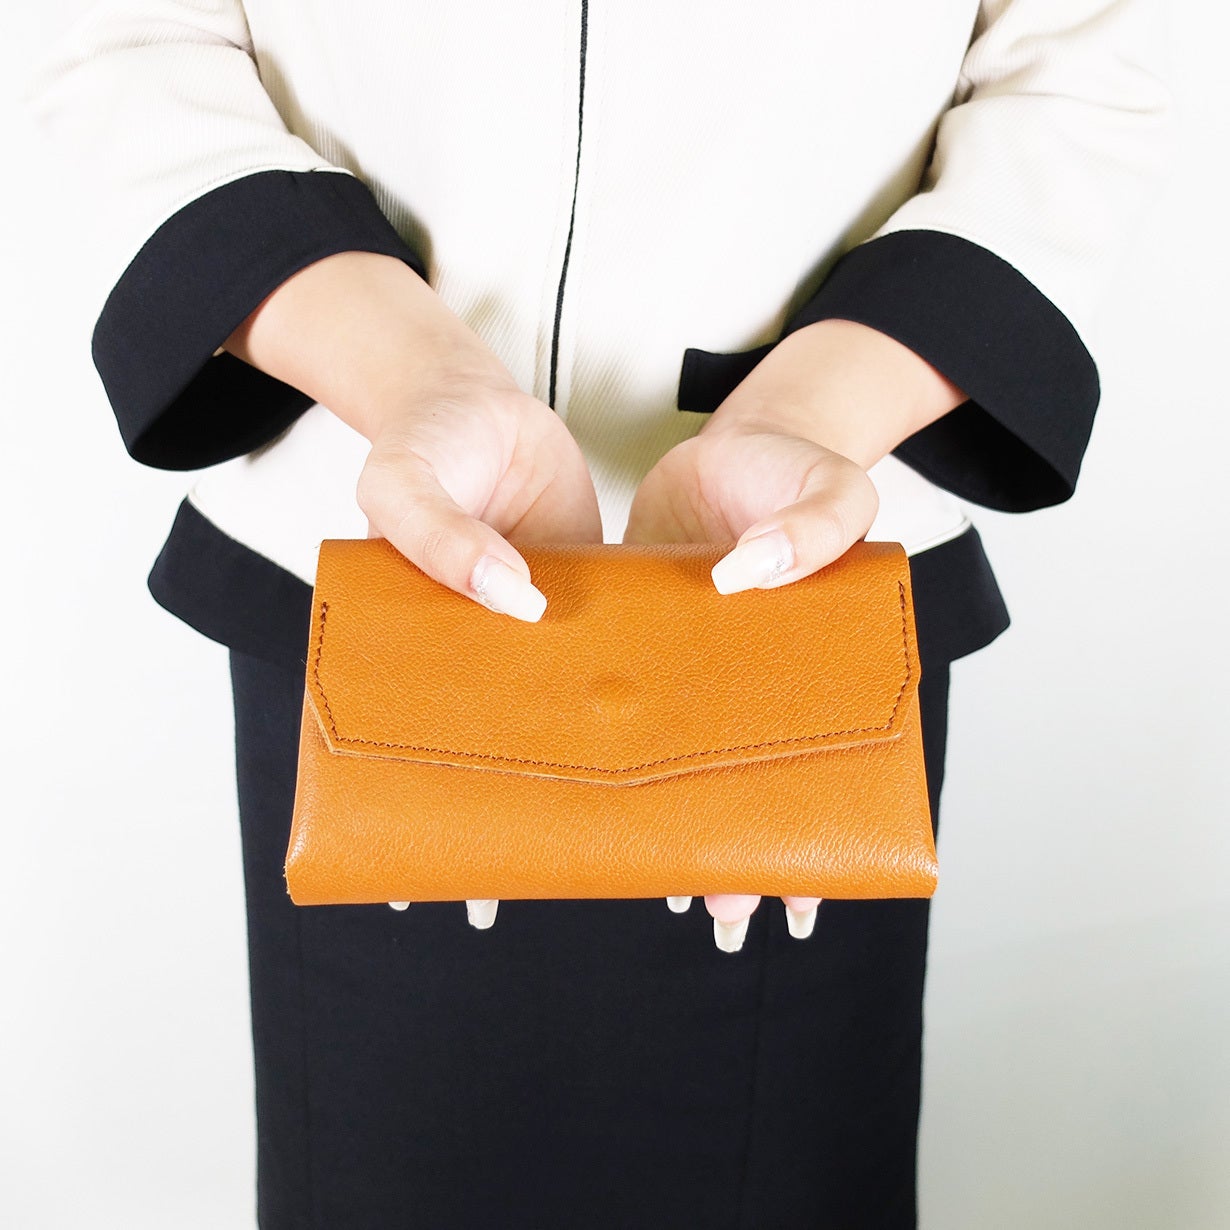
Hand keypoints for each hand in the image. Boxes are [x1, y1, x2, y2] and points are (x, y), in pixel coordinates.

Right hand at [223, 250, 603, 930]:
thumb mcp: (404, 485)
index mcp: (432, 654)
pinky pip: (619, 660)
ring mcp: (545, 636)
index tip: (478, 900)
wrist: (479, 397)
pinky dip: (643, 702)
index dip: (452, 834)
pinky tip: (683, 744)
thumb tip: (518, 605)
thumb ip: (445, 543)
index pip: (437, 767)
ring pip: (576, 724)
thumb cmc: (423, 442)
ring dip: (608, 777)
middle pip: (514, 764)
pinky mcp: (594, 601)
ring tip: (650, 842)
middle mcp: (489, 661)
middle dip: (540, 831)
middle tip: (588, 888)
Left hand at [622, 417, 878, 948]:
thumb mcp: (833, 490)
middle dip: (732, 853)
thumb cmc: (794, 471)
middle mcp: (745, 686)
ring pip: (675, 764)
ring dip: (664, 820)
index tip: (795, 897)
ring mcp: (686, 672)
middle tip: (716, 910)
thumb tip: (746, 578)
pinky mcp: (633, 643)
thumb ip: (813, 531)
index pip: (816, 774)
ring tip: (649, 878)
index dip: (811, 838)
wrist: (727, 447)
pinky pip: (620, 706)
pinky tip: (584, 788)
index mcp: (808, 668)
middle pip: (742, 786)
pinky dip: (607, 749)